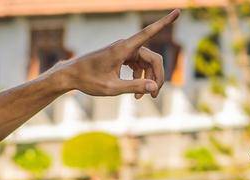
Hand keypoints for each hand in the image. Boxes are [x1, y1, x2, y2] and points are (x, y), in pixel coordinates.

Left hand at [52, 10, 179, 99]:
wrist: (71, 75)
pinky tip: (136, 91)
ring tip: (142, 98)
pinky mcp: (122, 56)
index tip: (178, 11)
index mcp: (124, 48)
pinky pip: (139, 65)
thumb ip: (134, 87)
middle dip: (157, 77)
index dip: (165, 22)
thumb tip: (155, 87)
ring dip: (148, 80)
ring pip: (147, 63)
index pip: (149, 32)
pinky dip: (140, 77)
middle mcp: (126, 46)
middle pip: (153, 59)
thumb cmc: (88, 80)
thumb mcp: (112, 88)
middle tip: (154, 97)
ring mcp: (124, 50)